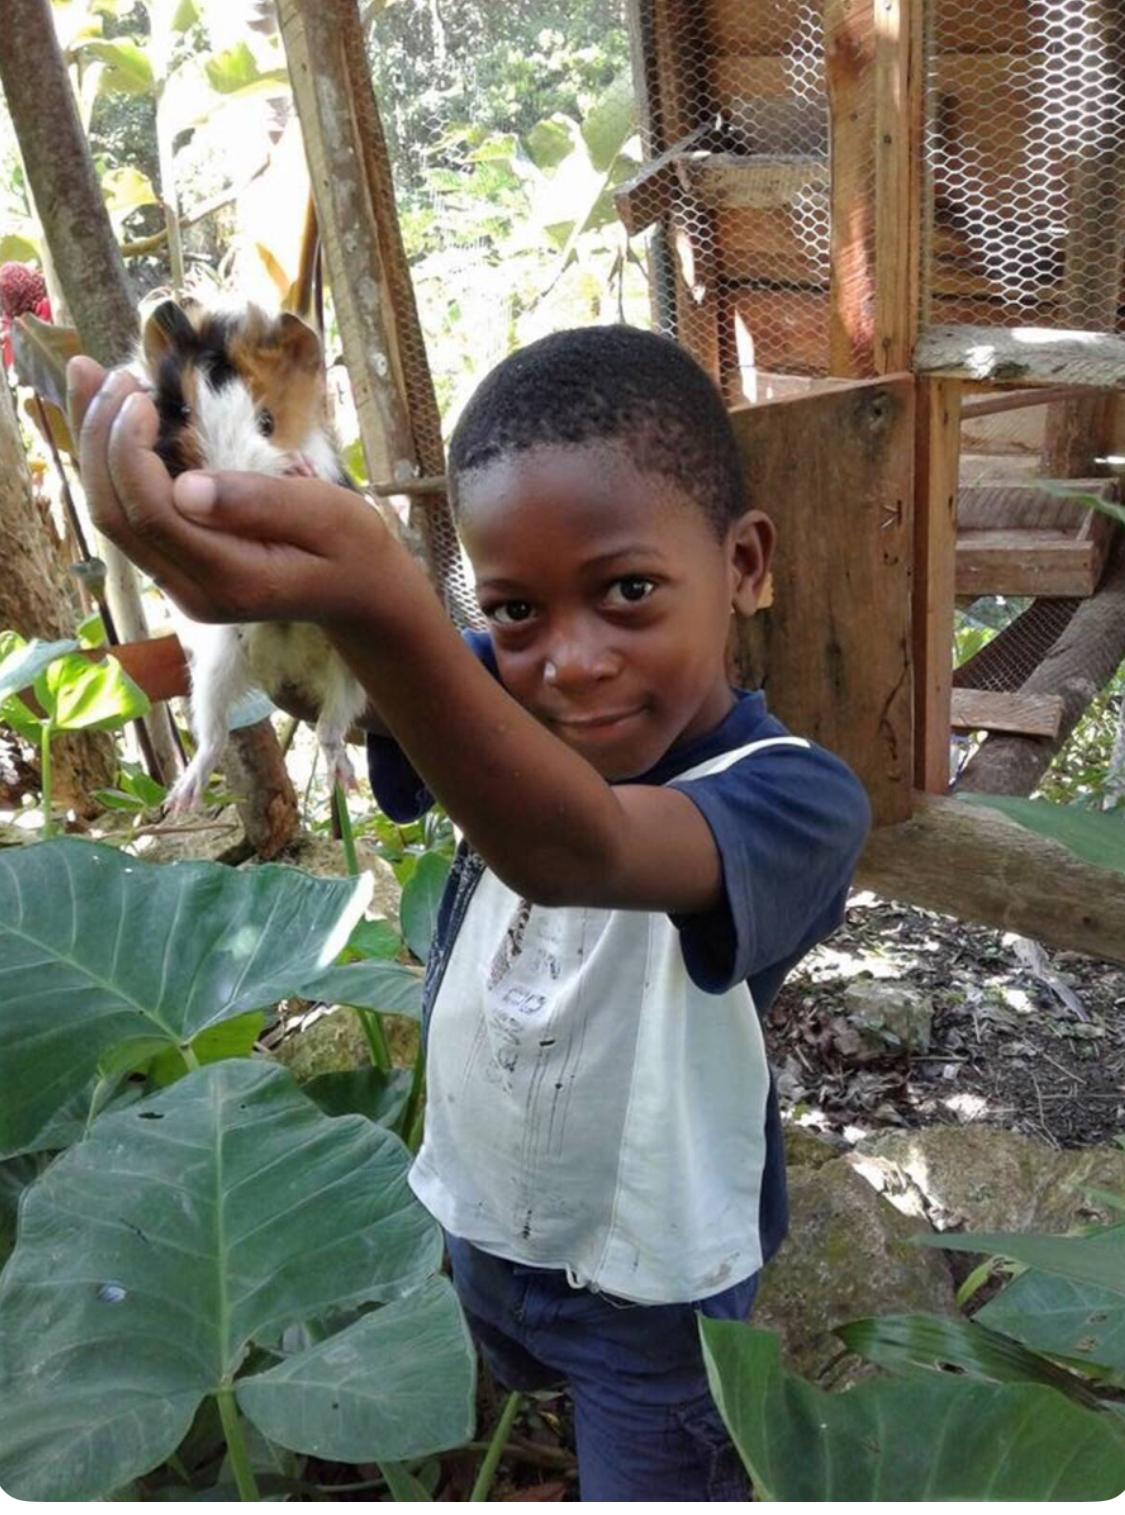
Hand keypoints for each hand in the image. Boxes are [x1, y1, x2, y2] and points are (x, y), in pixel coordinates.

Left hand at [66, 357, 388, 627]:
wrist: (360, 594)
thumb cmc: (352, 547)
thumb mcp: (328, 516)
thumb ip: (261, 503)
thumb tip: (186, 487)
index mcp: (231, 579)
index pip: (153, 515)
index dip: (128, 451)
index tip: (137, 393)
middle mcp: (191, 591)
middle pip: (116, 517)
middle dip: (97, 440)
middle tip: (104, 372)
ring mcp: (178, 585)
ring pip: (111, 516)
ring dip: (91, 445)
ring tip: (87, 377)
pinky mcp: (175, 569)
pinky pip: (127, 515)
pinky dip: (107, 462)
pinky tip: (103, 414)